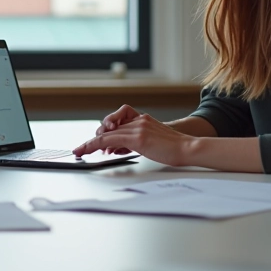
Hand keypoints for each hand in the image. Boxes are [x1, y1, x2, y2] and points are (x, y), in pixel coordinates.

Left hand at [72, 112, 194, 165]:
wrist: (188, 148)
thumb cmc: (174, 149)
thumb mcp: (151, 142)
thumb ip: (135, 141)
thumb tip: (117, 148)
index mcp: (142, 119)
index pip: (117, 123)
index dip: (104, 132)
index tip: (94, 142)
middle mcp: (138, 120)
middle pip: (109, 127)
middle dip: (95, 139)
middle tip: (86, 149)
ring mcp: (137, 127)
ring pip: (107, 133)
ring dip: (91, 142)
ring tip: (82, 151)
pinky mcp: (137, 137)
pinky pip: (110, 139)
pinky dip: (95, 144)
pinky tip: (88, 150)